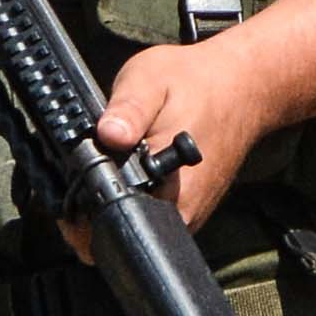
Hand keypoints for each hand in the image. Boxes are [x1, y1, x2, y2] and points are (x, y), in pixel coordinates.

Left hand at [92, 32, 284, 233]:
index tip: (69, 186)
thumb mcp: (152, 80)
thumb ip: (128, 109)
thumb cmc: (199, 83)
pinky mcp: (190, 211)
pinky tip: (134, 167)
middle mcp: (182, 213)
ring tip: (115, 164)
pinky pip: (151, 216)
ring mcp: (189, 216)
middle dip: (92, 209)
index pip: (110, 227)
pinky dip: (134, 197)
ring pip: (134, 227)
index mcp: (170, 189)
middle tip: (92, 166)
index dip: (78, 215)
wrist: (246, 86)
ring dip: (113, 203)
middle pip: (116, 236)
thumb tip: (107, 135)